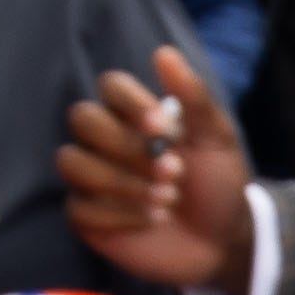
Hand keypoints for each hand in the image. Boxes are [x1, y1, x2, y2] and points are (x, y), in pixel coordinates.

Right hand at [53, 44, 253, 294]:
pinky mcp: (87, 218)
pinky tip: (152, 220)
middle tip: (173, 171)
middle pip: (83, 120)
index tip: (166, 129)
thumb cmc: (217, 182)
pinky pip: (79, 208)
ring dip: (122, 183)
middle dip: (126, 146)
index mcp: (135, 114)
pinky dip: (119, 216)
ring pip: (73, 163)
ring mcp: (91, 178)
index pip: (111, 86)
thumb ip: (193, 97)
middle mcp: (106, 141)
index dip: (133, 104)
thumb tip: (164, 53)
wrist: (221, 240)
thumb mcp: (216, 139)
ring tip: (168, 200)